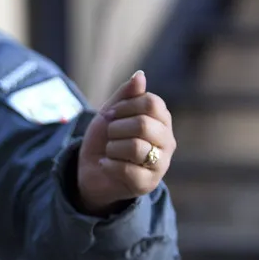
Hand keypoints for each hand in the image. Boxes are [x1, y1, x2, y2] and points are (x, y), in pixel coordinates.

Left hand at [76, 70, 175, 214]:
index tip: (110, 115)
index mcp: (162, 121)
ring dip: (112, 148)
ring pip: (135, 147)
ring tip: (110, 152)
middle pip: (143, 124)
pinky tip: (107, 165)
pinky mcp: (147, 184)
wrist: (91, 170)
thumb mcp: (111, 113)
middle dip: (115, 128)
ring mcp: (161, 164)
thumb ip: (126, 95)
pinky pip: (127, 170)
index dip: (124, 106)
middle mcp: (167, 141)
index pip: (151, 103)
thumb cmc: (106, 139)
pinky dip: (109, 165)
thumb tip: (140, 75)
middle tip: (110, 136)